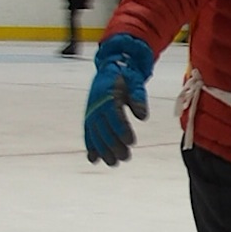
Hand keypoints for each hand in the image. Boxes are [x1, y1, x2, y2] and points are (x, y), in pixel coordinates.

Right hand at [84, 34, 153, 165]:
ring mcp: (91, 111)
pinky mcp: (89, 116)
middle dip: (113, 145)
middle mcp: (96, 104)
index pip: (114, 115)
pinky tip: (93, 160)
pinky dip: (90, 146)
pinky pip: (88, 132)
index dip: (122, 129)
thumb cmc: (127, 76)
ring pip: (94, 133)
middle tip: (126, 157)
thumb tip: (142, 116)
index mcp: (108, 95)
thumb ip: (139, 97)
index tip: (131, 142)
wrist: (111, 67)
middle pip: (104, 128)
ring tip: (113, 163)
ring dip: (102, 150)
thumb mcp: (136, 82)